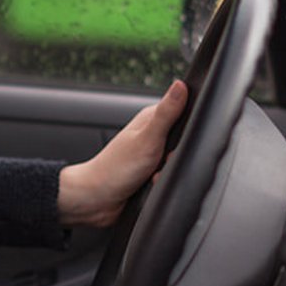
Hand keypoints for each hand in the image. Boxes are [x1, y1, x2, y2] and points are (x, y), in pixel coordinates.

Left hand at [57, 80, 187, 226]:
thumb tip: (180, 85)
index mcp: (150, 119)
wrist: (97, 200)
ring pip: (176, 161)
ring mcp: (149, 154)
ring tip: (153, 175)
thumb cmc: (115, 168)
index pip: (183, 113)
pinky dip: (163, 181)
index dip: (188, 129)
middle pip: (182, 142)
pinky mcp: (149, 172)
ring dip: (169, 171)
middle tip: (163, 162)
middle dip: (178, 156)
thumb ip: (167, 113)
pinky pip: (168, 176)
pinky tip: (151, 184)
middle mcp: (150, 134)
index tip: (178, 142)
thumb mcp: (148, 138)